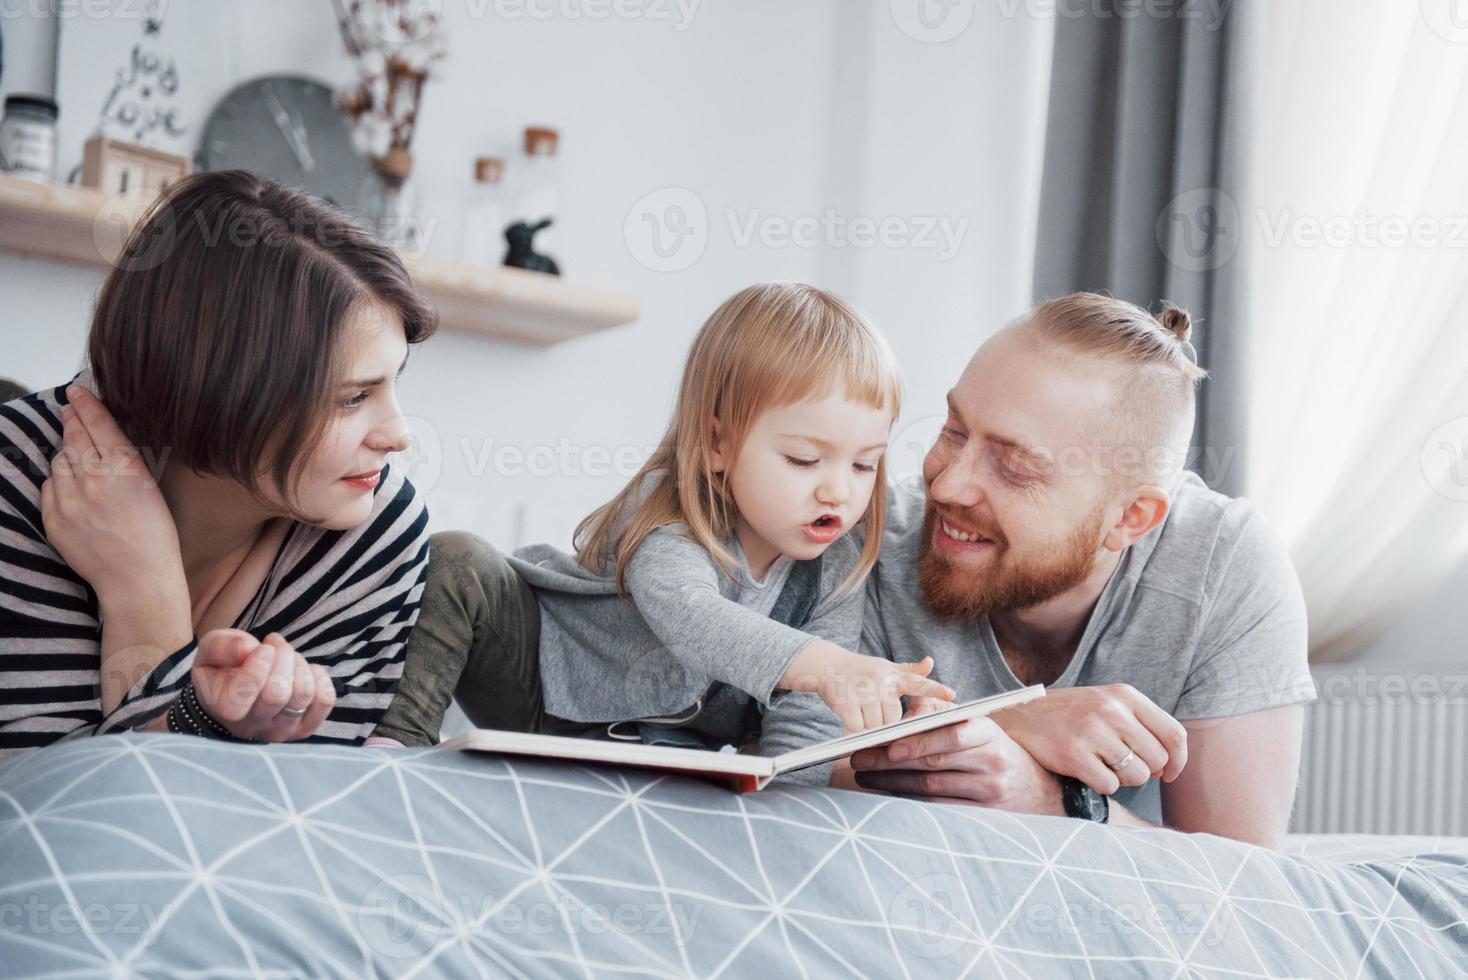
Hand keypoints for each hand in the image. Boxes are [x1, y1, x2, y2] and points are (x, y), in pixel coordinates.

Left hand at [40, 385, 185, 609]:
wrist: (137, 580)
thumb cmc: (154, 537)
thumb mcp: (150, 488)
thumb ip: (124, 460)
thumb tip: (99, 436)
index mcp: (123, 469)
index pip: (98, 425)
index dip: (86, 404)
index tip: (76, 390)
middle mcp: (92, 480)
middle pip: (74, 439)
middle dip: (72, 423)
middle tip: (71, 410)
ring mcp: (68, 500)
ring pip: (59, 461)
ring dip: (68, 457)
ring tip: (83, 465)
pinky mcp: (53, 518)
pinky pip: (49, 487)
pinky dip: (59, 484)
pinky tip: (76, 492)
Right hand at [191, 629, 334, 741]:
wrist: (234, 691)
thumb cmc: (222, 668)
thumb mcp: (210, 651)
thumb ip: (223, 647)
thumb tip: (249, 649)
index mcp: (223, 709)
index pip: (242, 696)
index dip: (258, 666)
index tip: (262, 648)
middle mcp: (251, 726)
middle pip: (277, 693)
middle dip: (282, 657)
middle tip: (275, 646)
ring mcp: (279, 731)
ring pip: (302, 694)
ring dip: (299, 664)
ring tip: (287, 657)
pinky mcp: (303, 728)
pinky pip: (324, 701)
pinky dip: (320, 678)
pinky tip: (304, 671)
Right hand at [780, 640, 955, 732]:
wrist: (826, 665)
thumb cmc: (860, 669)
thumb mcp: (885, 667)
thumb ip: (909, 670)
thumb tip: (930, 662)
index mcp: (893, 675)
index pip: (917, 682)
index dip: (935, 689)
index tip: (951, 694)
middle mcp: (880, 681)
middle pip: (892, 719)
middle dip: (883, 723)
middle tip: (872, 713)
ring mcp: (863, 691)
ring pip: (875, 726)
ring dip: (868, 727)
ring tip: (860, 714)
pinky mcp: (846, 702)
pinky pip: (857, 729)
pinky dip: (853, 730)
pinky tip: (849, 720)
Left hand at [848, 715, 1063, 813]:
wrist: (1036, 789)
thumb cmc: (993, 750)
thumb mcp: (976, 726)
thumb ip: (941, 713)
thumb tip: (910, 705)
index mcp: (988, 731)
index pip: (951, 735)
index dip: (918, 740)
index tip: (886, 744)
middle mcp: (992, 760)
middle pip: (934, 763)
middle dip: (891, 762)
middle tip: (859, 760)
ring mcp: (990, 790)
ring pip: (932, 787)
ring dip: (893, 783)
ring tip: (865, 777)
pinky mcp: (984, 813)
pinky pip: (940, 807)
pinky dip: (911, 801)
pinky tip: (889, 794)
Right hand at [990, 684, 1187, 794]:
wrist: (1017, 717)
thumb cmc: (1068, 716)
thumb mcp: (1105, 704)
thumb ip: (1139, 725)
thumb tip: (1170, 764)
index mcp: (1124, 695)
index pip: (1174, 734)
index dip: (1178, 761)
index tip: (1169, 773)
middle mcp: (1111, 710)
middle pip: (1158, 759)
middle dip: (1145, 772)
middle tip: (1122, 768)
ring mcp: (1092, 731)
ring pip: (1137, 776)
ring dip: (1122, 780)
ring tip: (1100, 766)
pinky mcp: (1073, 753)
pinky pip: (1110, 786)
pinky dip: (1101, 786)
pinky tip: (1085, 771)